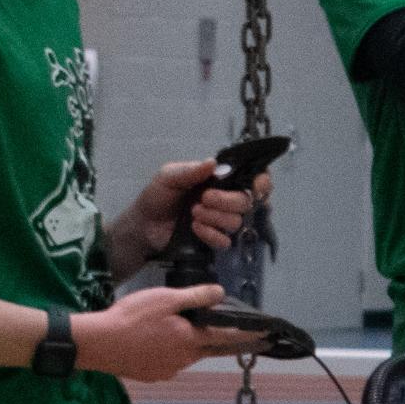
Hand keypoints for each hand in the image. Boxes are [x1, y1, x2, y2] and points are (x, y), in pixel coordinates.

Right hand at [73, 283, 240, 382]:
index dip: (249, 335)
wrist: (98, 344)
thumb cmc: (131, 318)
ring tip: (195, 333)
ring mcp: (168, 370)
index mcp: (191, 340)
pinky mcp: (153, 375)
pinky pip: (172, 362)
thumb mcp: (165, 299)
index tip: (267, 335)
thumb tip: (221, 293)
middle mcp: (185, 359)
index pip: (228, 337)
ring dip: (198, 346)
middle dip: (232, 345)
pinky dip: (176, 352)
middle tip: (252, 341)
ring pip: (191, 356)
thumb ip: (195, 297)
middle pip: (213, 350)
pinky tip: (164, 344)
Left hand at [121, 159, 256, 266]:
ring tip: (194, 214)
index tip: (254, 186)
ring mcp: (221, 221)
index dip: (261, 182)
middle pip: (247, 201)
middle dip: (228, 200)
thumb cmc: (157, 196)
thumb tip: (214, 163)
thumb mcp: (169, 176)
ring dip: (215, 217)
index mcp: (220, 180)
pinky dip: (211, 234)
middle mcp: (226, 199)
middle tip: (204, 198)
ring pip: (237, 221)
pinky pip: (226, 240)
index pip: (253, 178)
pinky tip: (195, 229)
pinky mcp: (215, 240)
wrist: (143, 225)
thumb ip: (191, 170)